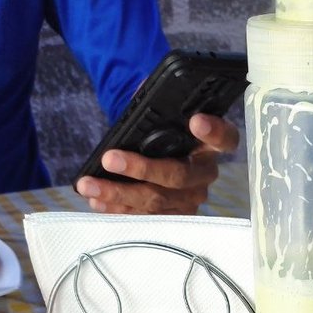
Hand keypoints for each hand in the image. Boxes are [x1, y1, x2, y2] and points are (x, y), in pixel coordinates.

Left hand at [74, 114, 239, 214]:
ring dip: (118, 194)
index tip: (196, 121)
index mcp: (209, 145)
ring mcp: (190, 200)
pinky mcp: (173, 218)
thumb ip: (156, 107)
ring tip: (87, 185)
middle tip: (109, 159)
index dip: (214, 132)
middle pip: (178, 176)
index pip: (225, 138)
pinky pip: (145, 217)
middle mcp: (204, 175)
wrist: (160, 157)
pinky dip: (118, 209)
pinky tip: (97, 200)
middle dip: (141, 169)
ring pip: (156, 201)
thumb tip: (137, 95)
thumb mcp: (160, 116)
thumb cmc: (161, 133)